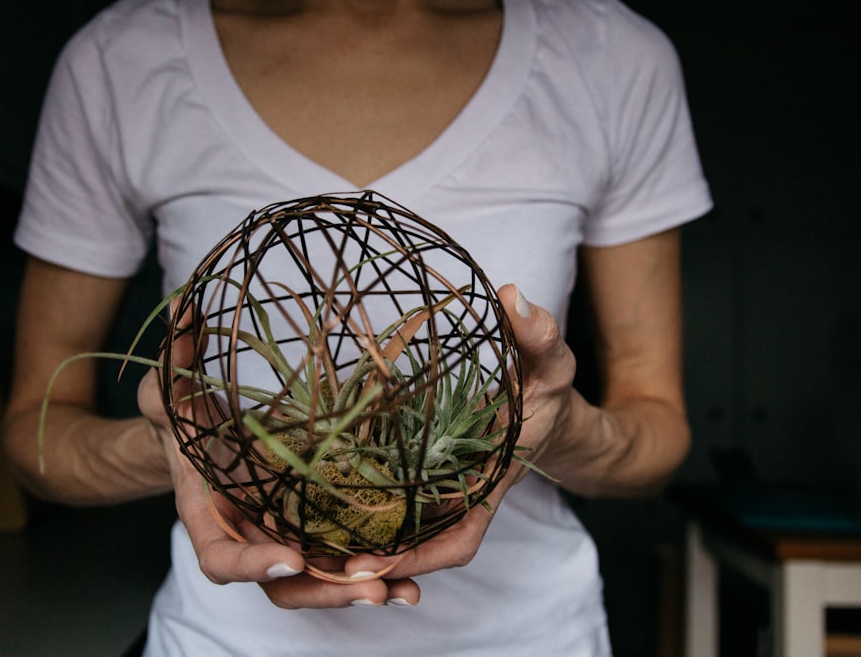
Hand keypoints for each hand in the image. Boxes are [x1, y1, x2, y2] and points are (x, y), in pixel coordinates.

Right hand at [138, 300, 421, 608]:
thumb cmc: (182, 415)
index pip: (219, 557)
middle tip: (371, 587)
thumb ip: (175, 356)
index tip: (287, 558)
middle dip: (323, 591)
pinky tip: (412, 581)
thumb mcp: (172, 385)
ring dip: (359, 590)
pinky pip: (340, 558)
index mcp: (207, 515)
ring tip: (404, 592)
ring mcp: (280, 536)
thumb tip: (184, 305)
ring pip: (317, 581)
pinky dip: (373, 572)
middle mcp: (246, 536)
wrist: (199, 436)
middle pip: (281, 586)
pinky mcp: (309, 528)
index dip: (250, 564)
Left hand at [346, 283, 577, 584]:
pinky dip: (363, 509)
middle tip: (320, 565)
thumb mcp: (554, 363)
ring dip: (361, 542)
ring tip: (306, 546)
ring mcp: (441, 487)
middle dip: (375, 561)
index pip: (459, 538)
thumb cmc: (552, 392)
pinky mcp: (425, 473)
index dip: (419, 557)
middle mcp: (461, 495)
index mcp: (490, 485)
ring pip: (401, 530)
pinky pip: (394, 500)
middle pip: (418, 548)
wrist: (549, 411)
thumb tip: (512, 295)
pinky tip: (319, 501)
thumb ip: (539, 334)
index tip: (374, 564)